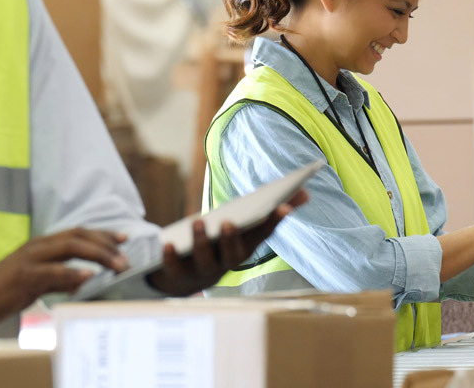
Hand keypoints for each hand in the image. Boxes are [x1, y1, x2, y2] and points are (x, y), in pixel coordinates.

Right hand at [0, 228, 127, 324]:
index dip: (102, 234)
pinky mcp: (24, 275)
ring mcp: (31, 259)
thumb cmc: (3, 291)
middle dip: (106, 244)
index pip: (78, 233)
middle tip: (127, 258)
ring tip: (118, 265)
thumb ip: (59, 279)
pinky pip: (53, 271)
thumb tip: (82, 279)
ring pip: (71, 247)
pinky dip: (73, 272)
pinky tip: (89, 275)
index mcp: (42, 245)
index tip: (124, 239)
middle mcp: (38, 246)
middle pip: (79, 236)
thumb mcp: (36, 283)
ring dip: (98, 255)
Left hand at [146, 190, 308, 296]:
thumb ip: (270, 212)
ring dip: (202, 242)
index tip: (282, 206)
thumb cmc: (219, 245)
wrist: (183, 279)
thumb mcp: (240, 227)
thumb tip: (306, 193)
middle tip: (229, 221)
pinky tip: (168, 244)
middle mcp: (226, 264)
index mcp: (243, 250)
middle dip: (232, 238)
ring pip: (205, 260)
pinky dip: (171, 257)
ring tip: (198, 221)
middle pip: (233, 256)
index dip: (273, 222)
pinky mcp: (178, 277)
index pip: (261, 236)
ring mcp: (202, 273)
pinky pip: (174, 268)